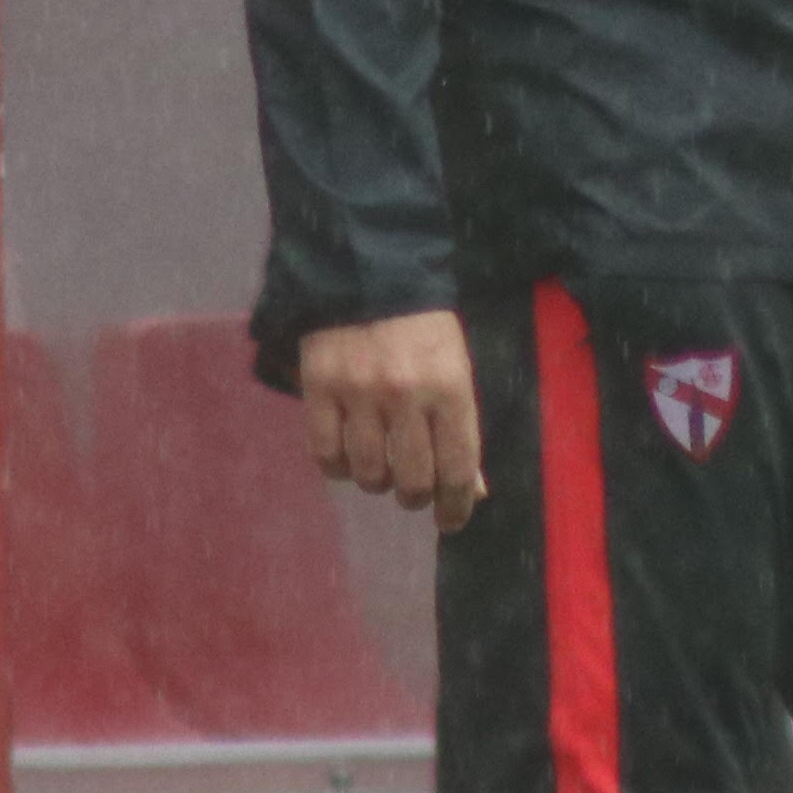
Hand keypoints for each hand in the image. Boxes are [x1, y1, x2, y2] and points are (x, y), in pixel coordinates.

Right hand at [301, 311, 486, 531]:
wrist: (368, 271)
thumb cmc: (423, 328)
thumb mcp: (457, 369)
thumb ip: (462, 430)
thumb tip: (474, 492)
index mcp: (450, 387)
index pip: (458, 469)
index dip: (456, 507)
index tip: (450, 521)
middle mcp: (406, 394)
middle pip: (411, 481)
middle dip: (415, 497)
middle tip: (413, 491)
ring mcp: (358, 392)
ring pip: (368, 474)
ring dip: (377, 481)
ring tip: (380, 466)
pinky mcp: (319, 388)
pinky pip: (326, 455)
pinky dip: (338, 466)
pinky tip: (347, 455)